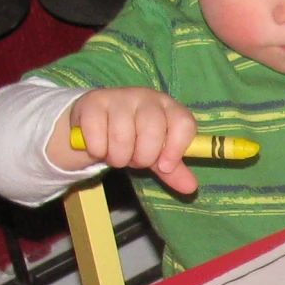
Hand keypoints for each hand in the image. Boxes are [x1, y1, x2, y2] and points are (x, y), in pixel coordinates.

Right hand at [53, 87, 198, 194]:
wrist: (94, 124)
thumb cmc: (132, 138)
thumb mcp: (154, 155)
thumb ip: (172, 170)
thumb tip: (191, 187)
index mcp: (168, 107)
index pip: (183, 123)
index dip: (176, 148)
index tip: (165, 167)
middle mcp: (146, 97)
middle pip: (152, 131)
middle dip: (141, 157)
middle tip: (133, 160)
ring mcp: (119, 96)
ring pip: (122, 137)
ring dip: (117, 157)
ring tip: (115, 154)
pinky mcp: (93, 101)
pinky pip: (97, 137)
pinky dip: (97, 151)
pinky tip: (98, 147)